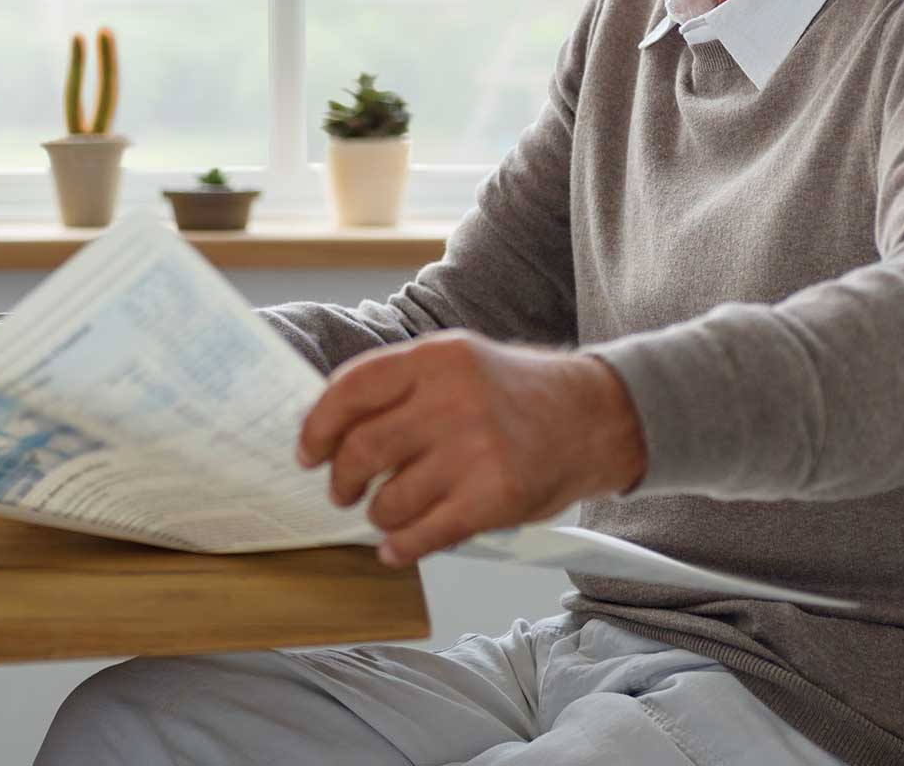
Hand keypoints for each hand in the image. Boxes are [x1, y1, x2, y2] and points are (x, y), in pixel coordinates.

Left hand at [295, 330, 646, 565]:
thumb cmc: (517, 393)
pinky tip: (398, 546)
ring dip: (378, 515)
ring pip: (389, 500)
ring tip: (387, 513)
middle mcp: (454, 399)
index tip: (308, 451)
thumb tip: (331, 426)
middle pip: (362, 449)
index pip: (351, 390)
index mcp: (437, 357)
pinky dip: (401, 547)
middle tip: (343, 491)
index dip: (318, 426)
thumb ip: (401, 386)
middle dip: (342, 480)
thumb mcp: (459, 362)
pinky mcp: (496, 498)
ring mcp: (476, 450)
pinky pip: (425, 534)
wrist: (595, 417)